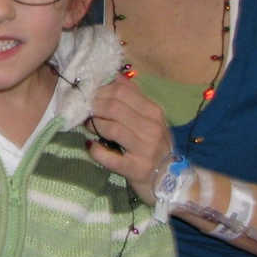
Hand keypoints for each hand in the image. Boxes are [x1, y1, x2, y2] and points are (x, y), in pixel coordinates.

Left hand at [86, 76, 172, 203]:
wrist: (170, 180)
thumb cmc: (153, 145)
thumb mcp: (149, 119)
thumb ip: (132, 97)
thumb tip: (114, 75)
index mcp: (153, 112)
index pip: (122, 91)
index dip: (100, 91)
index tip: (90, 96)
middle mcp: (152, 128)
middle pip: (114, 107)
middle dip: (94, 107)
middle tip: (86, 112)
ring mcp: (146, 149)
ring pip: (111, 128)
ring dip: (94, 125)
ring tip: (89, 127)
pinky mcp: (136, 169)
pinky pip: (110, 158)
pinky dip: (96, 151)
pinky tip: (91, 146)